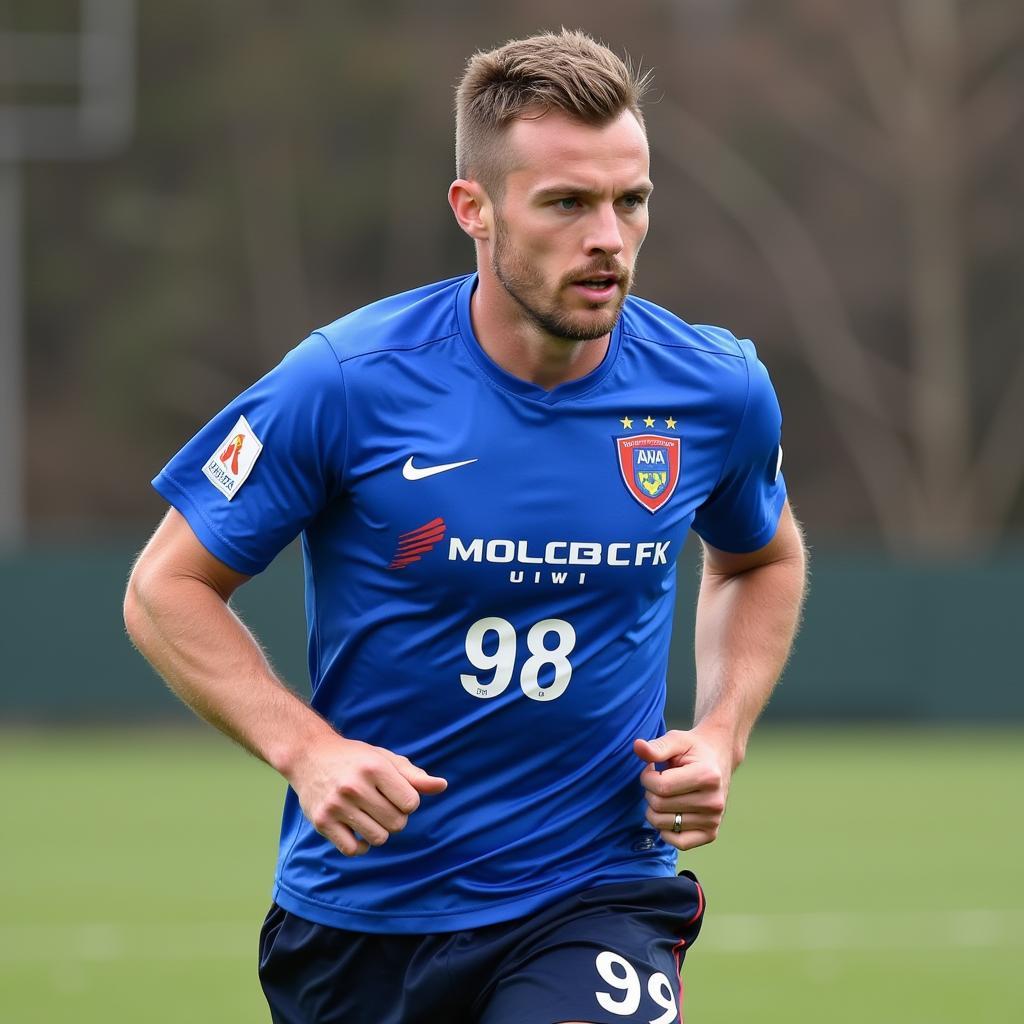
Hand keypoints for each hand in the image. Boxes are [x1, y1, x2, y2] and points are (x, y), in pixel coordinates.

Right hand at [290, 736, 446, 856]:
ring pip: (378, 839)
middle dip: (395, 817)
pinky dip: (360, 845)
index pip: (411, 803)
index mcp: (374, 768)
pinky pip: (353, 850)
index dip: (407, 801)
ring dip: (379, 831)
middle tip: (381, 805)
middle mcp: (354, 786)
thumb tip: (443, 786)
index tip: (395, 793)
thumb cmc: (355, 758)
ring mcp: (336, 806)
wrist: (309, 755)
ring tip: (369, 815)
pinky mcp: (322, 822)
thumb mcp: (385, 759)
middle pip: (397, 823)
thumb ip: (414, 775)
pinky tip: (356, 829)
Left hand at [633, 729, 730, 850]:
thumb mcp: (676, 740)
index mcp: (707, 776)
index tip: (652, 768)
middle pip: (660, 806)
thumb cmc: (693, 749)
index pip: (661, 787)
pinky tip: (669, 812)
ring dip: (655, 810)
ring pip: (663, 825)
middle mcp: (714, 801)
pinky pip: (678, 842)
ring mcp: (714, 820)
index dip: (647, 777)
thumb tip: (637, 746)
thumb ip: (656, 747)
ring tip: (665, 794)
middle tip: (658, 781)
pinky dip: (666, 830)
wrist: (718, 757)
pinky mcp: (711, 834)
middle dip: (650, 792)